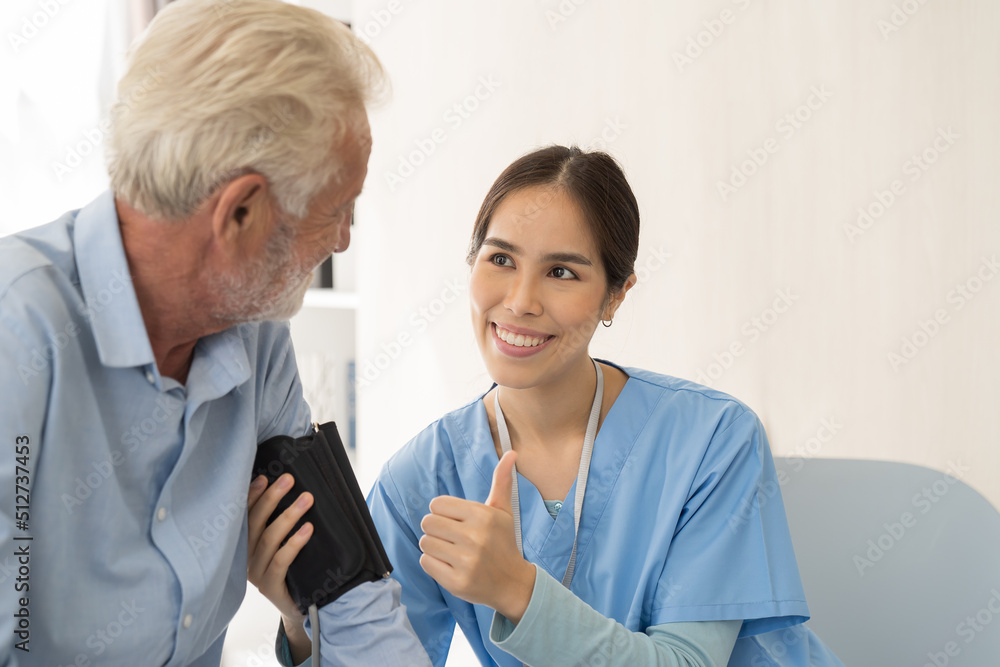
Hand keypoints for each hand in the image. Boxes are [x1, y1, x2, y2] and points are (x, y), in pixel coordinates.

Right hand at [247, 473, 313, 658]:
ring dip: (288, 516)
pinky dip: (294, 543)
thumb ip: (282, 521)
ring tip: (307, 499)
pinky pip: (281, 561)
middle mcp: (245, 558)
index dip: (252, 496)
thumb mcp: (285, 542)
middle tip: (289, 479)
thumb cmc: (294, 568)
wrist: (300, 606)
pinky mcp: (270, 587)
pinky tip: (308, 529)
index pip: (244, 516)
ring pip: (268, 539)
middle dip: (272, 498)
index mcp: (245, 544)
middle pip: (255, 523)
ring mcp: (255, 574)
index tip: (264, 477)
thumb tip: (296, 489)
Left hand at [418, 451, 535, 622]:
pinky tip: (451, 565)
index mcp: (483, 515)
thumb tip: (511, 452)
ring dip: (434, 547)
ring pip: (425, 543)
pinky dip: (434, 564)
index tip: (457, 522)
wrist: (512, 583)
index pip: (437, 504)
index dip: (443, 512)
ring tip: (452, 551)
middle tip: (451, 537)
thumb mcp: (503, 511)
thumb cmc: (503, 542)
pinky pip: (426, 563)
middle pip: (427, 522)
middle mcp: (474, 537)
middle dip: (436, 529)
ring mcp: (466, 561)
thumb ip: (502, 481)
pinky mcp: (456, 582)